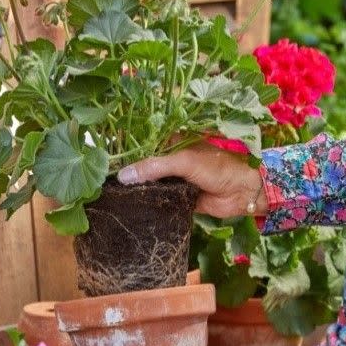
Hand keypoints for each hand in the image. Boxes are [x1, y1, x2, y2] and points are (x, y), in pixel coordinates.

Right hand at [117, 143, 267, 218]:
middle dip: (127, 170)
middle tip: (100, 177)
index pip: (143, 140)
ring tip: (107, 192)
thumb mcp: (185, 161)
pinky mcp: (178, 195)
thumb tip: (123, 176)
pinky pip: (158, 198)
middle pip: (144, 162)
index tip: (103, 154)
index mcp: (173, 139)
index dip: (125, 147)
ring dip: (136, 187)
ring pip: (149, 181)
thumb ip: (154, 167)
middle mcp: (171, 156)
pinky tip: (128, 206)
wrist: (244, 192)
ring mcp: (174, 176)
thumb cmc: (219, 167)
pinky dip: (147, 201)